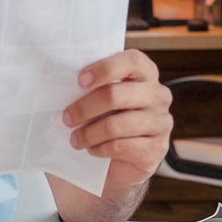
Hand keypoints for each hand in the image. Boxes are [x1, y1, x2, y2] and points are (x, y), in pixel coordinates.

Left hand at [62, 49, 171, 192]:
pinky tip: (92, 150)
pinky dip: (100, 149)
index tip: (80, 81)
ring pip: (115, 125)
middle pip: (115, 95)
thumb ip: (90, 85)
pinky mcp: (157, 149)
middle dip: (84, 108)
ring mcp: (161, 122)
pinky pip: (121, 147)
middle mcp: (159, 95)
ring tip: (75, 139)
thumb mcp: (99, 97)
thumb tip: (59, 81)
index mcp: (146, 74)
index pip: (133, 61)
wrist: (120, 161)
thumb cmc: (105, 118)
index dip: (105, 68)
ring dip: (89, 133)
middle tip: (66, 118)